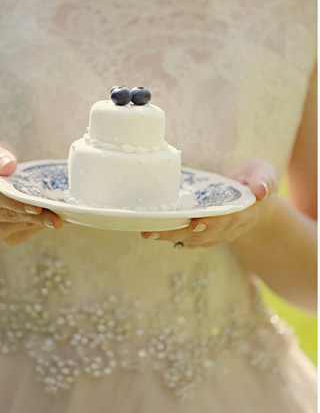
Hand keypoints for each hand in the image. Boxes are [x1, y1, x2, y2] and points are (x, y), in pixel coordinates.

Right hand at [0, 140, 62, 244]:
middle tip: (60, 214)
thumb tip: (8, 165)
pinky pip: (21, 233)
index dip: (16, 202)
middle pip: (7, 214)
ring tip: (60, 213)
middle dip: (35, 215)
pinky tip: (51, 216)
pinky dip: (38, 226)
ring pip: (17, 226)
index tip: (37, 206)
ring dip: (39, 221)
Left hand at [141, 159, 277, 248]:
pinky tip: (152, 230)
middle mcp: (228, 227)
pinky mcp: (204, 232)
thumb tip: (261, 189)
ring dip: (168, 237)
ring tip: (146, 232)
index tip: (194, 224)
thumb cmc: (256, 181)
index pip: (228, 220)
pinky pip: (187, 237)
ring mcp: (216, 233)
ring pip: (191, 239)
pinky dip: (170, 235)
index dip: (211, 224)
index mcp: (245, 212)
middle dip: (177, 233)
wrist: (256, 200)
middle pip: (202, 234)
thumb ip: (264, 179)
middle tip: (153, 231)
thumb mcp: (265, 173)